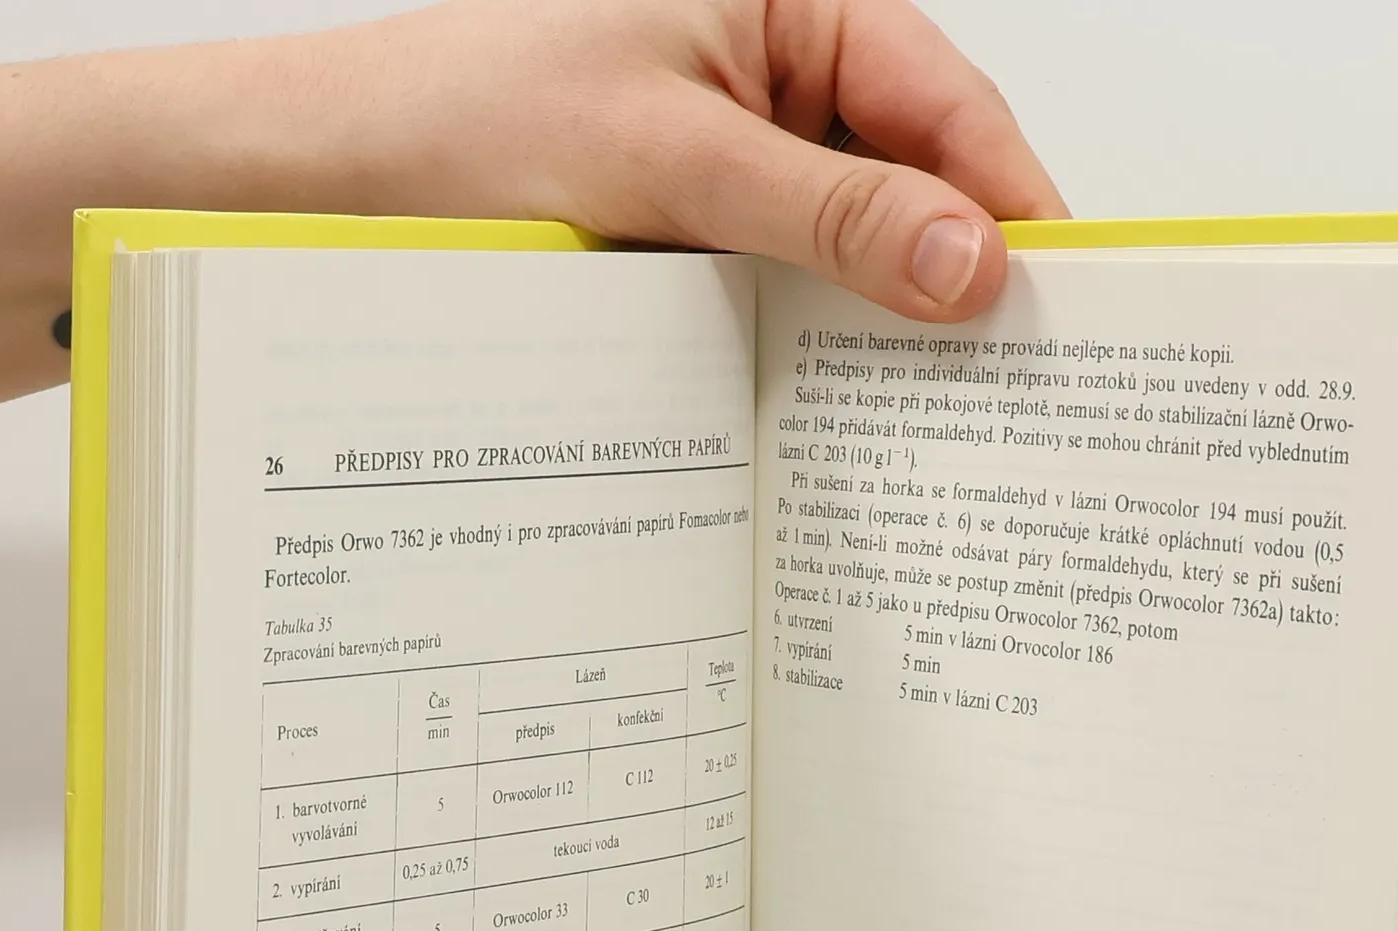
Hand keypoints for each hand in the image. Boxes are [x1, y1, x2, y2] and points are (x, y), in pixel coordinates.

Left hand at [293, 0, 1068, 320]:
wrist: (335, 177)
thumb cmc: (471, 122)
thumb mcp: (673, 163)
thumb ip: (829, 213)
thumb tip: (969, 262)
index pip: (940, 100)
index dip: (1007, 199)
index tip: (1062, 296)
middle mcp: (772, 64)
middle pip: (912, 169)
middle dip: (956, 264)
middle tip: (1012, 373)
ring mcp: (738, 144)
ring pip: (855, 231)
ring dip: (885, 308)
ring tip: (932, 400)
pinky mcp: (702, 216)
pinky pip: (793, 269)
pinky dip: (820, 325)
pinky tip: (838, 387)